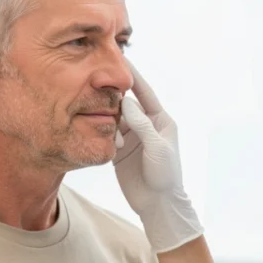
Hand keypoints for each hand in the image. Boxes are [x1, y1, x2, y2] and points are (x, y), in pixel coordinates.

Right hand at [114, 62, 202, 252]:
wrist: (158, 204)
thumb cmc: (166, 175)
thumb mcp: (157, 147)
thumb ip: (142, 124)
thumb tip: (127, 102)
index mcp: (160, 120)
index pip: (144, 93)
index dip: (132, 76)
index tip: (120, 58)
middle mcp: (145, 126)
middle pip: (126, 103)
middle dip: (113, 96)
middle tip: (97, 86)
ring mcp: (132, 138)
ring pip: (113, 118)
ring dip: (106, 117)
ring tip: (99, 117)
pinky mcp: (120, 150)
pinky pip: (107, 134)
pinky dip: (102, 133)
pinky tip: (99, 135)